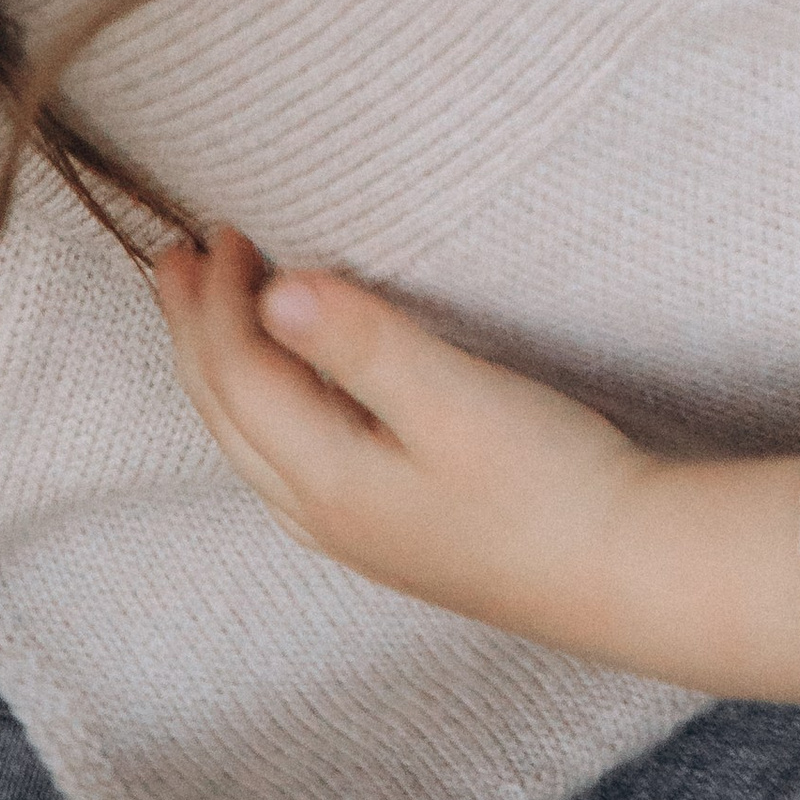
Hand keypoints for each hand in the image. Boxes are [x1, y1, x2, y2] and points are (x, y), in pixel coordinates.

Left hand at [155, 229, 799, 707]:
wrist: (623, 570)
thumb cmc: (548, 480)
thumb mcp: (455, 399)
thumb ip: (362, 344)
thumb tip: (275, 289)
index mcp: (327, 481)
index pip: (240, 375)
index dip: (218, 300)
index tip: (219, 229)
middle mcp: (324, 514)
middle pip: (227, 412)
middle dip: (195, 332)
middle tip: (176, 257)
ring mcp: (356, 530)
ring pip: (251, 440)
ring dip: (222, 368)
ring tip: (213, 312)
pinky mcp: (391, 529)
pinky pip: (288, 457)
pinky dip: (264, 403)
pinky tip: (289, 387)